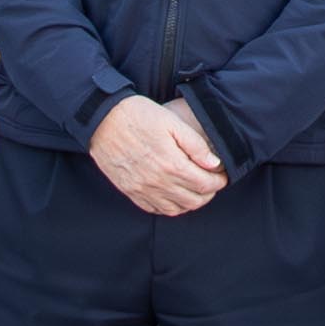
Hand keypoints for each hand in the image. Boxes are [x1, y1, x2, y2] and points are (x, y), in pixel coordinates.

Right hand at [91, 93, 229, 215]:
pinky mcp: (131, 191)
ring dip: (190, 202)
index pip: (205, 185)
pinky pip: (155, 209)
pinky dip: (170, 206)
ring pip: (176, 209)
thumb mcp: (172, 123)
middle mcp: (158, 182)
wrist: (103, 120)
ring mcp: (142, 190)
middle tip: (212, 182)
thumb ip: (196, 145)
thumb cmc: (139, 116)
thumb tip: (215, 164)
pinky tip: (174, 195)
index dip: (219, 182)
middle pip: (194, 201)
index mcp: (171, 164)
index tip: (222, 175)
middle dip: (208, 193)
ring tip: (195, 189)